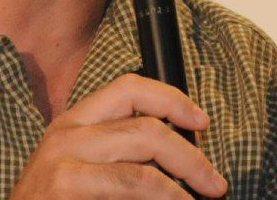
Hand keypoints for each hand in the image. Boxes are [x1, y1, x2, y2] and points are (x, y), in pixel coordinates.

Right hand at [9, 74, 227, 199]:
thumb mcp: (82, 167)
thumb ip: (120, 152)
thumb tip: (180, 154)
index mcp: (74, 121)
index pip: (129, 88)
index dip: (172, 99)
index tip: (201, 121)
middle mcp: (66, 134)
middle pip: (146, 128)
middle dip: (191, 158)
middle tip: (214, 184)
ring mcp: (62, 163)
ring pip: (143, 168)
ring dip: (181, 188)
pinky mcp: (63, 188)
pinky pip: (129, 189)